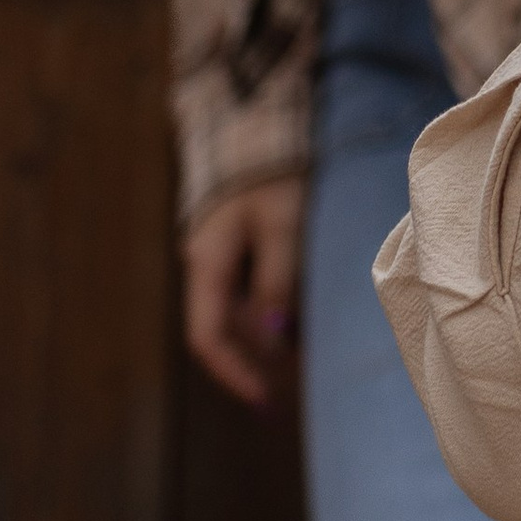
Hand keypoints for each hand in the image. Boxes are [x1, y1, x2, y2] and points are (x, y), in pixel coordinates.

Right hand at [184, 175, 305, 407]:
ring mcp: (220, 250)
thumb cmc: (274, 171)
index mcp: (207, 263)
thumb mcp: (282, 226)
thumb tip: (274, 339)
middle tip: (307, 369)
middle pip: (228, 326)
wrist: (259, 119)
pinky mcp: (238, 238)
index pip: (207, 337)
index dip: (233, 374)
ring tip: (314, 337)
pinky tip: (305, 302)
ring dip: (272, 328)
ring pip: (242, 307)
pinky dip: (276, 302)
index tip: (265, 402)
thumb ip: (278, 282)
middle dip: (262, 353)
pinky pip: (252, 283)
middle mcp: (206, 261)